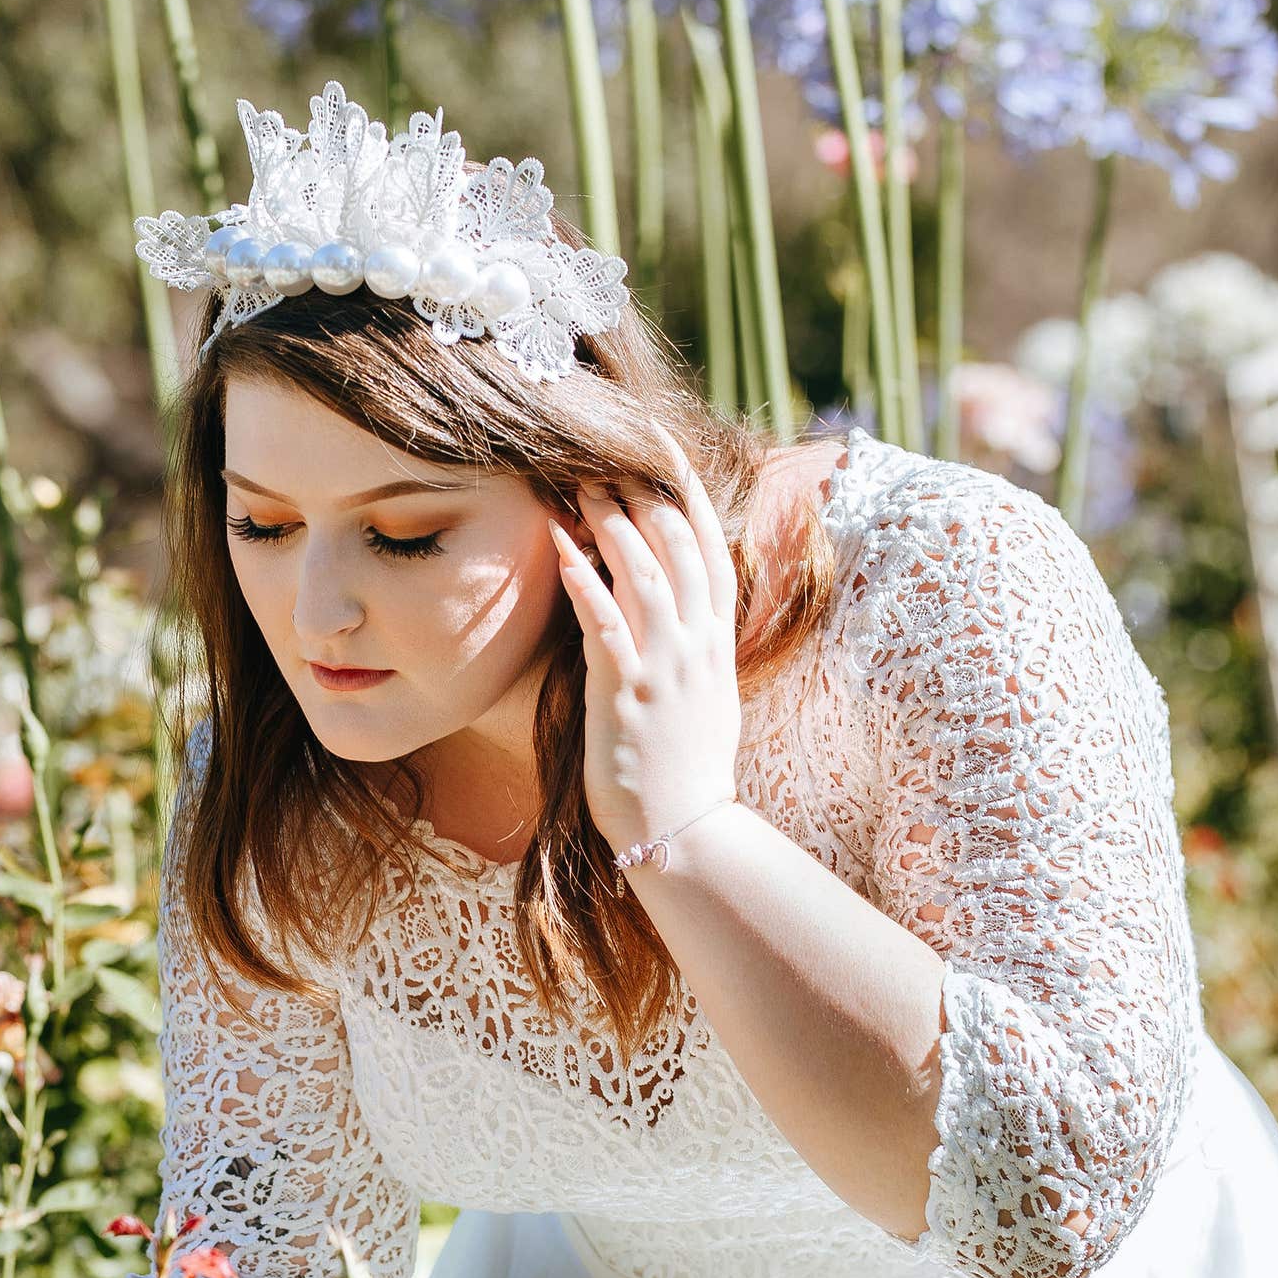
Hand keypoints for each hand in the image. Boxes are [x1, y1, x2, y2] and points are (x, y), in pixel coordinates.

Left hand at [546, 417, 744, 856]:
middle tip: (607, 452)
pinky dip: (586, 583)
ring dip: (612, 524)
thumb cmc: (685, 765)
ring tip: (580, 483)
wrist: (684, 827)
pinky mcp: (627, 693)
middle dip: (645, 492)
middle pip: (678, 547)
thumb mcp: (706, 692)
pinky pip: (606, 626)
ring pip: (645, 574)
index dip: (688, 494)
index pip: (710, 548)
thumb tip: (678, 603)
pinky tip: (561, 550)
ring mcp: (664, 666)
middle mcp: (696, 644)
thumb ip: (695, 642)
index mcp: (716, 640)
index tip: (664, 450)